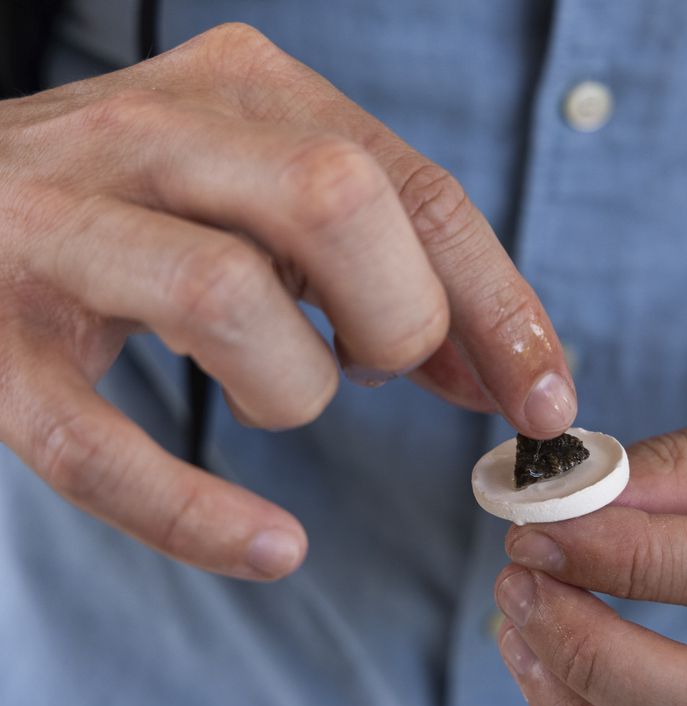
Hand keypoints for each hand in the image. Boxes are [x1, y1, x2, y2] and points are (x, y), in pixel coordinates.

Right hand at [0, 24, 574, 578]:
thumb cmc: (139, 208)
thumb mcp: (271, 205)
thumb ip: (385, 268)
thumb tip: (500, 367)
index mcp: (244, 89)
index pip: (418, 189)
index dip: (501, 306)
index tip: (545, 400)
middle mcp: (148, 133)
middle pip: (336, 200)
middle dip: (397, 318)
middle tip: (373, 366)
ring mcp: (54, 227)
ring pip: (226, 299)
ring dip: (294, 387)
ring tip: (279, 392)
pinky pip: (97, 446)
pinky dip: (195, 514)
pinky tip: (270, 547)